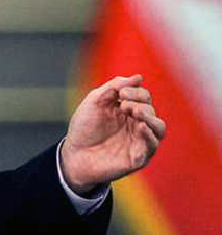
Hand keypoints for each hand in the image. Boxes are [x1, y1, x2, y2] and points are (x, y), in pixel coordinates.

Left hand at [61, 75, 165, 194]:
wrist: (74, 154)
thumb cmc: (84, 127)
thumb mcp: (95, 101)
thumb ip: (114, 87)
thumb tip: (139, 77)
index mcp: (127, 110)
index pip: (143, 96)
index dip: (135, 91)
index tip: (120, 93)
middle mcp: (136, 124)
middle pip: (151, 110)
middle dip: (140, 103)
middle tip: (123, 104)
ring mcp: (138, 141)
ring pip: (159, 128)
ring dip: (150, 117)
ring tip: (135, 112)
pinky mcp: (138, 157)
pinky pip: (152, 146)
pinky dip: (149, 135)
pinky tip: (140, 127)